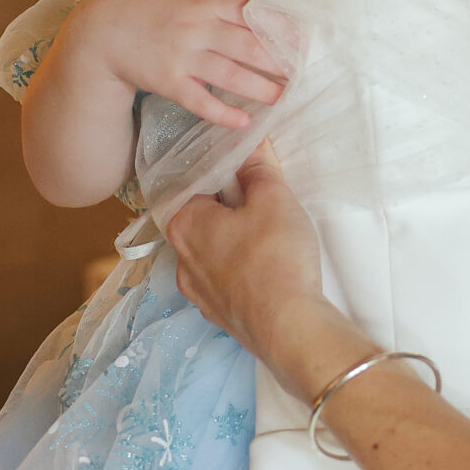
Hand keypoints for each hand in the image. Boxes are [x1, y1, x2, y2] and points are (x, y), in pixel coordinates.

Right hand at [77, 0, 285, 129]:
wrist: (104, 28)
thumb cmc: (150, 6)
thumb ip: (220, 2)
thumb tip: (259, 11)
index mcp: (206, 2)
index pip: (253, 14)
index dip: (281, 28)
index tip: (305, 40)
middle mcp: (198, 28)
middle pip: (249, 45)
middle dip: (279, 61)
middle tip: (302, 73)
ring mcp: (184, 56)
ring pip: (230, 75)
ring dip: (260, 88)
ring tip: (281, 98)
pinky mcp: (170, 82)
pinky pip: (201, 101)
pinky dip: (223, 113)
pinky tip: (243, 122)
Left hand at [168, 151, 369, 401]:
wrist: (289, 327)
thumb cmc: (276, 255)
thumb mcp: (273, 197)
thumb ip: (257, 167)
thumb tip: (249, 142)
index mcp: (184, 223)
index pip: (195, 184)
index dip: (223, 174)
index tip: (248, 173)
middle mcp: (181, 259)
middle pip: (203, 220)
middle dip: (230, 209)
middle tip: (264, 202)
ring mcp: (198, 292)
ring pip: (213, 253)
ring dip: (235, 242)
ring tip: (269, 237)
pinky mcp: (218, 315)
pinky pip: (226, 281)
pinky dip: (242, 271)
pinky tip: (267, 269)